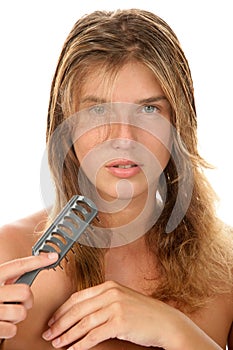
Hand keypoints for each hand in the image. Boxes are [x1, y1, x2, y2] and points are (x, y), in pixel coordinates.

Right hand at [0, 252, 57, 338]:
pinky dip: (9, 330)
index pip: (18, 266)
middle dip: (27, 299)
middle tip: (19, 302)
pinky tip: (1, 324)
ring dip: (18, 315)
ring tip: (7, 313)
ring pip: (21, 313)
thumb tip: (29, 268)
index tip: (53, 257)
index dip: (37, 261)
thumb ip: (6, 277)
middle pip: (25, 292)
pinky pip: (13, 330)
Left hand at [42, 280, 220, 349]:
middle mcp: (110, 293)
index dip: (62, 309)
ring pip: (83, 323)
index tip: (52, 319)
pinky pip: (94, 335)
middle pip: (77, 309)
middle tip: (48, 333)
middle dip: (59, 323)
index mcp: (108, 285)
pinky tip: (74, 349)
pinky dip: (81, 344)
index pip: (78, 297)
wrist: (164, 321)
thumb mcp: (121, 299)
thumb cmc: (143, 312)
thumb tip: (80, 313)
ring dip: (67, 335)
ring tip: (58, 343)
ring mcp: (115, 306)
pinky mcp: (120, 322)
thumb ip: (102, 301)